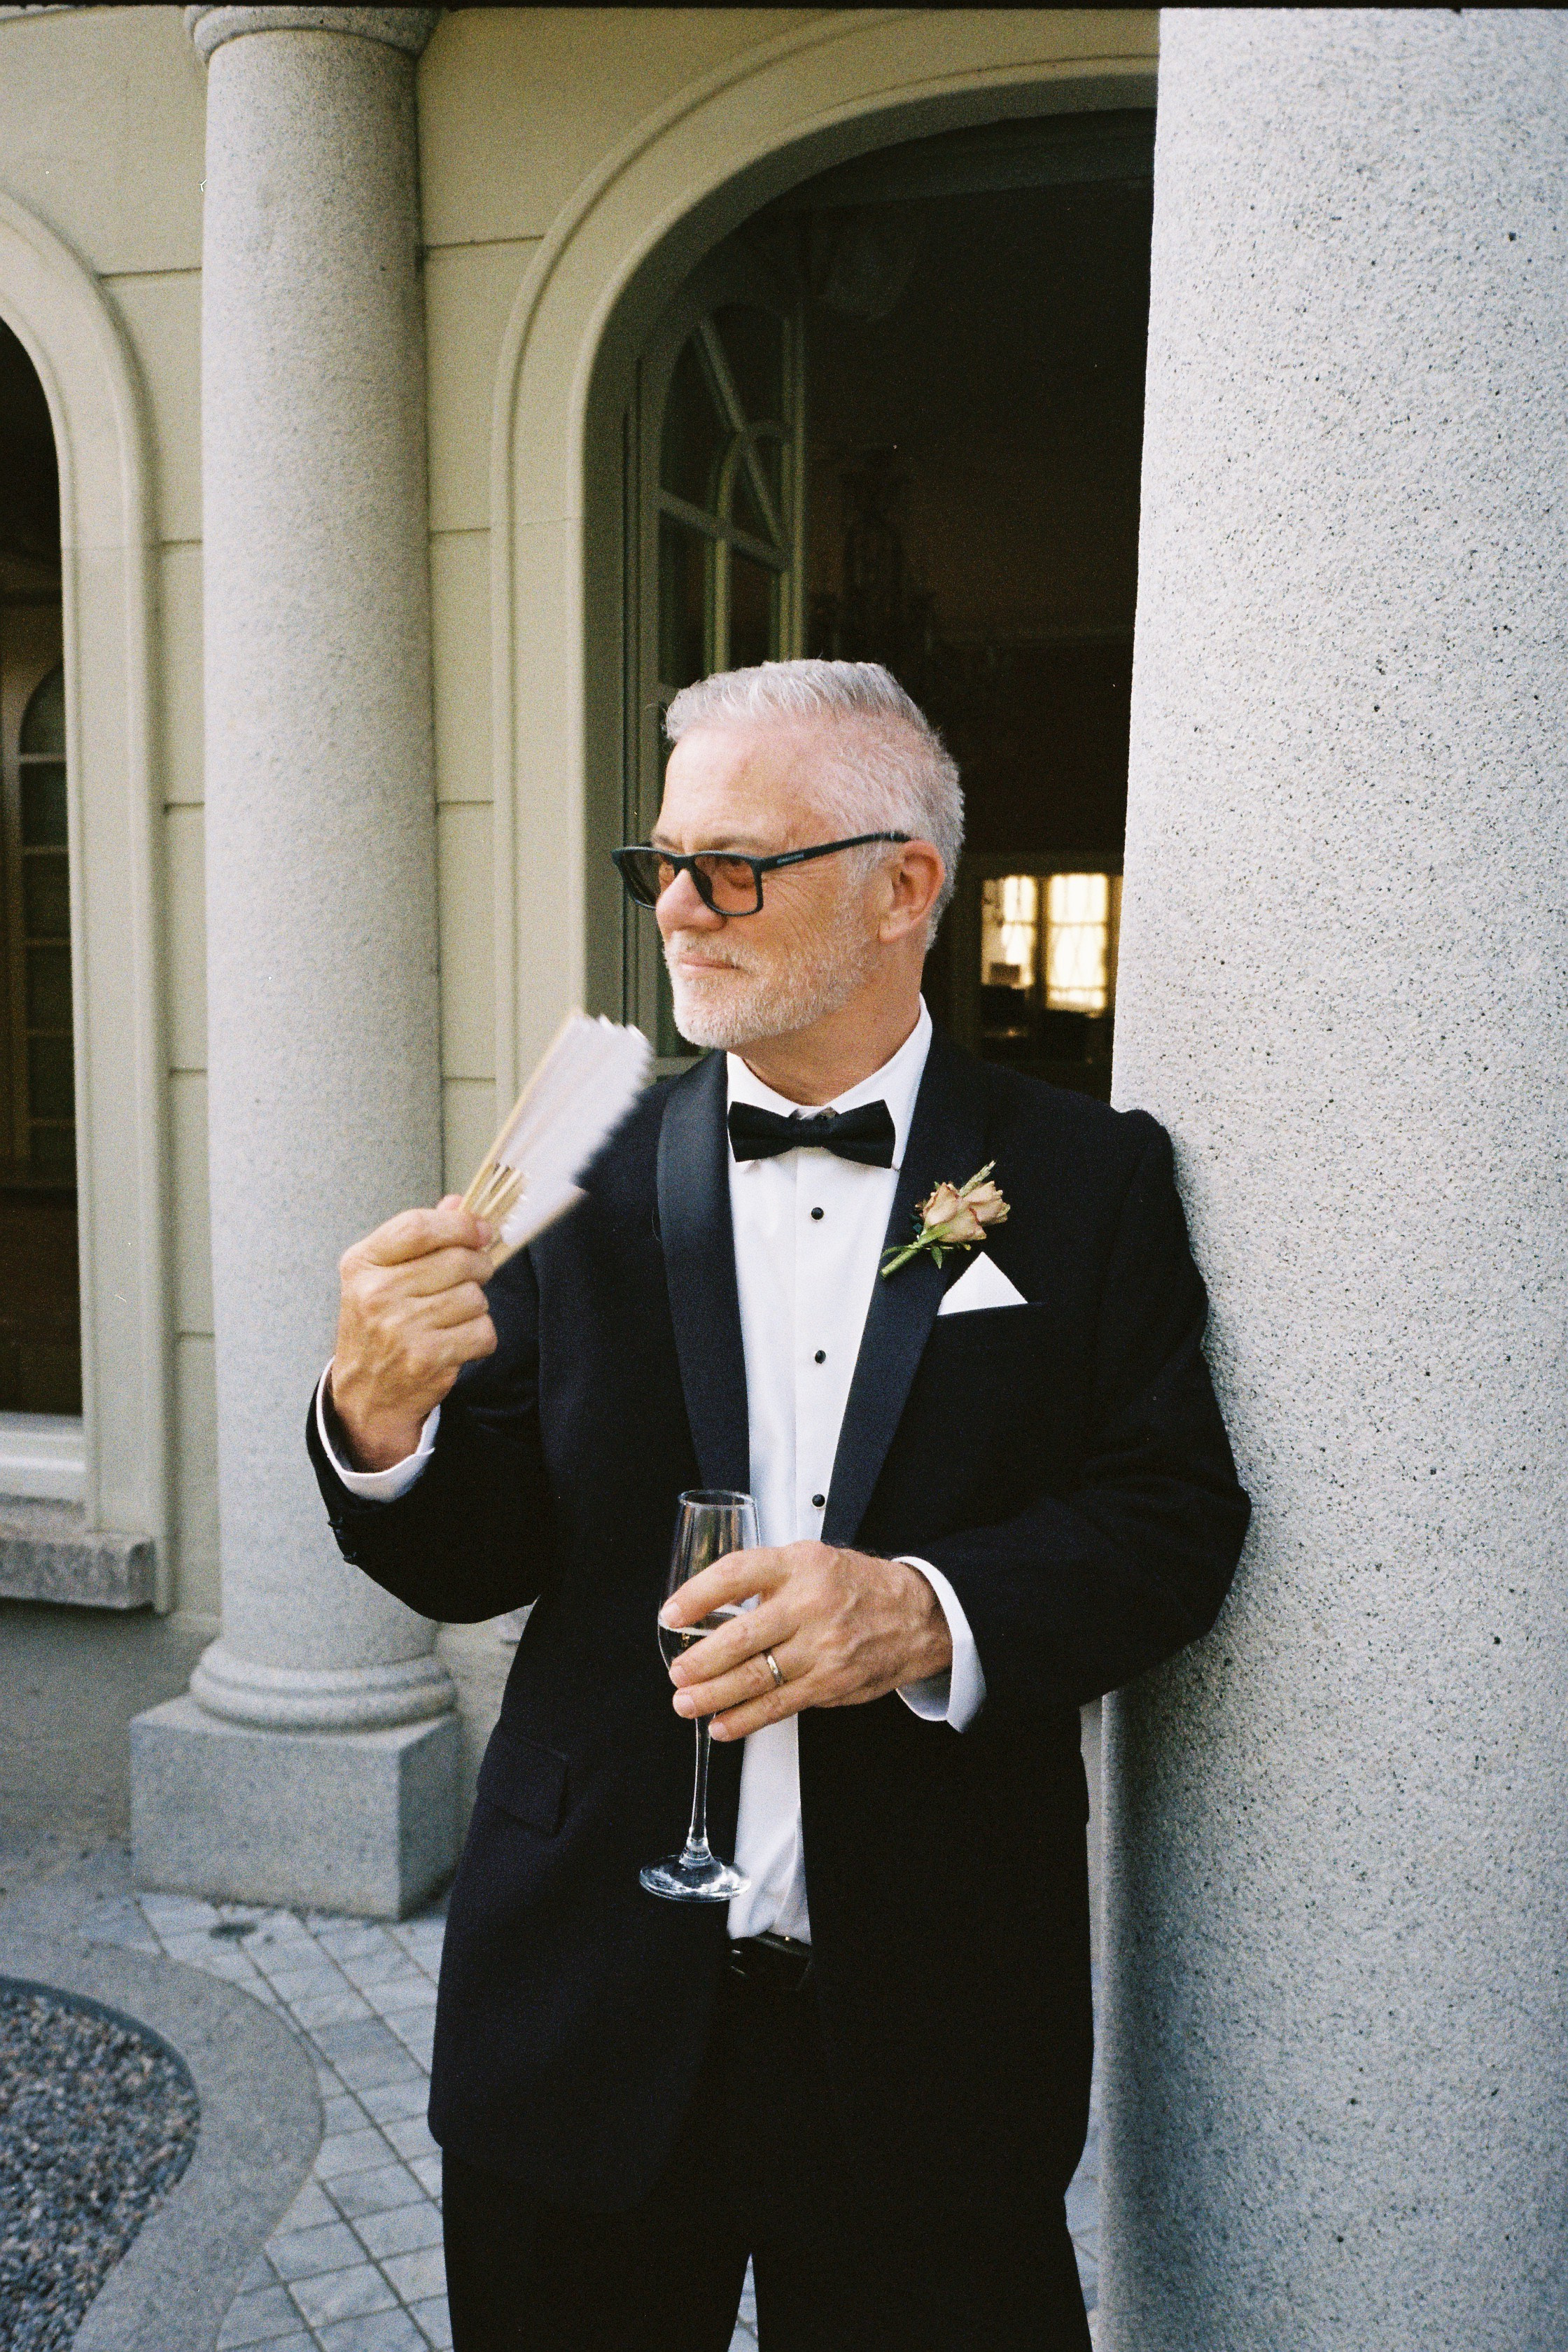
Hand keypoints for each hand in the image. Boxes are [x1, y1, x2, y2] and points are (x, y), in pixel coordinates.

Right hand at [329, 1196, 497, 1470]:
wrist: (366, 1393)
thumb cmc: (379, 1327)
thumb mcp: (382, 1275)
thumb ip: (420, 1237)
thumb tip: (458, 1203)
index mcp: (362, 1264)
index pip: (419, 1226)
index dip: (460, 1224)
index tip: (480, 1230)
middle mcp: (376, 1294)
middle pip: (458, 1260)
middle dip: (476, 1267)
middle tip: (468, 1279)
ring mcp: (400, 1328)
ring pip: (475, 1297)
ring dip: (475, 1307)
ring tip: (451, 1317)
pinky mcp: (426, 1358)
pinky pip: (482, 1331)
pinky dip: (479, 1337)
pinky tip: (456, 1342)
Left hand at [661, 1541, 951, 1739]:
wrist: (916, 1615)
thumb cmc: (854, 1586)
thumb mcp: (811, 1560)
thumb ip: (766, 1579)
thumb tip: (709, 1608)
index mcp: (799, 1564)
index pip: (737, 1574)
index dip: (698, 1594)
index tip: (671, 1614)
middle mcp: (810, 1604)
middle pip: (743, 1636)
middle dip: (702, 1660)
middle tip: (677, 1673)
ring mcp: (822, 1647)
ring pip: (758, 1677)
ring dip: (714, 1695)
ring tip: (686, 1702)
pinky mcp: (831, 1682)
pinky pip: (780, 1705)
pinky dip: (745, 1719)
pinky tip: (722, 1725)